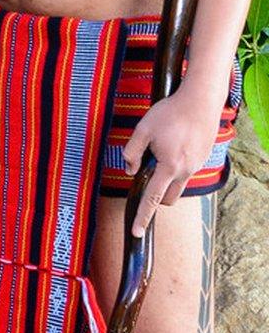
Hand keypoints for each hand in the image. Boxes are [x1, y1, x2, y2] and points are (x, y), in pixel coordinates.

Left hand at [119, 91, 221, 235]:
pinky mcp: (201, 159)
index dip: (143, 216)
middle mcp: (186, 171)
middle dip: (155, 194)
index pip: (153, 198)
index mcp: (169, 167)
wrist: (200, 101)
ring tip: (160, 149)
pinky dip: (175, 168)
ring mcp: (196, 166)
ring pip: (177, 185)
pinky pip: (185, 172)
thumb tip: (130, 171)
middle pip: (168, 198)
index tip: (136, 231)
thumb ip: (132, 153)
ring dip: (166, 179)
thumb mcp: (142, 130)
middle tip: (146, 169)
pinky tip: (172, 143)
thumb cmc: (169, 114)